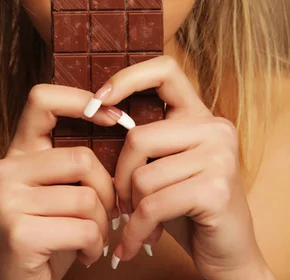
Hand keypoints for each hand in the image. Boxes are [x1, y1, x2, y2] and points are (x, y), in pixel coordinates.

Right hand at [0, 84, 121, 279]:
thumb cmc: (49, 235)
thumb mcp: (57, 190)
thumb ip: (73, 161)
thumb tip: (121, 121)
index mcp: (16, 153)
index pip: (42, 99)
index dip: (81, 99)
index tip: (116, 118)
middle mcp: (4, 171)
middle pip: (81, 158)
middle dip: (107, 190)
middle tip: (107, 213)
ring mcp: (7, 201)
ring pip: (87, 197)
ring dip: (102, 224)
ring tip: (91, 237)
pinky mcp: (19, 234)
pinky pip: (84, 228)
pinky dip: (95, 245)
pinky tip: (85, 254)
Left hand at [84, 55, 270, 279]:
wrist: (229, 255)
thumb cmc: (187, 207)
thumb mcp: (166, 165)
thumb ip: (147, 141)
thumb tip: (95, 113)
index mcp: (199, 115)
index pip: (164, 70)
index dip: (128, 78)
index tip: (99, 100)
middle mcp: (215, 128)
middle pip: (138, 138)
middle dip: (121, 177)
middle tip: (123, 203)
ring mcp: (219, 156)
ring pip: (143, 176)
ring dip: (132, 208)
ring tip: (140, 223)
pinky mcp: (215, 189)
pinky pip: (153, 205)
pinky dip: (138, 229)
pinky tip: (139, 241)